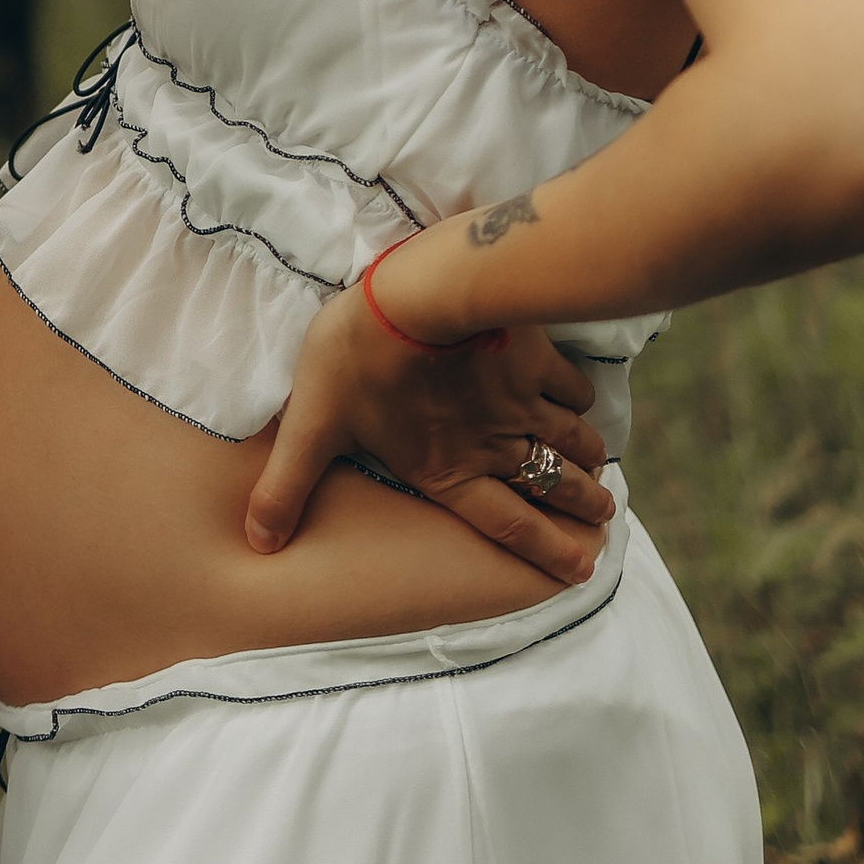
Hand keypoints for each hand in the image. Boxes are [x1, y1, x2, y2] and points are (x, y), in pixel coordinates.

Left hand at [246, 281, 612, 580]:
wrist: (416, 295)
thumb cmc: (358, 359)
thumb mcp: (311, 427)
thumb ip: (287, 487)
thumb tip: (258, 543)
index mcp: (447, 472)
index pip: (506, 525)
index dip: (546, 551)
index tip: (581, 569)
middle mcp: (494, 447)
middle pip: (551, 487)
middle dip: (581, 507)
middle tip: (606, 520)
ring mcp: (521, 403)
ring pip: (569, 441)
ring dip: (588, 461)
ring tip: (603, 472)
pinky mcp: (535, 359)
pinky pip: (572, 389)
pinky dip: (582, 403)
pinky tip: (583, 404)